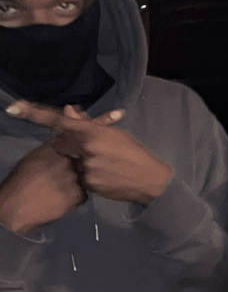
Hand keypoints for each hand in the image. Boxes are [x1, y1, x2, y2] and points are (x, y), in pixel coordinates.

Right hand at [0, 139, 86, 235]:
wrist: (15, 207)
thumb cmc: (20, 182)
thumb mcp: (33, 158)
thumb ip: (51, 151)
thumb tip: (66, 146)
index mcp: (54, 150)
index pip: (74, 147)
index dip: (73, 156)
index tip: (66, 164)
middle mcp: (66, 161)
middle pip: (80, 164)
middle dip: (75, 171)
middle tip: (60, 181)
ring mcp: (73, 177)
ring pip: (82, 179)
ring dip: (75, 185)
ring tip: (58, 192)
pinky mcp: (77, 194)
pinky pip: (83, 194)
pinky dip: (75, 199)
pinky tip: (61, 201)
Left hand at [6, 102, 172, 203]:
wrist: (150, 179)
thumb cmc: (134, 153)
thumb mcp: (114, 135)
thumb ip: (88, 124)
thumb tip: (67, 111)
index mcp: (93, 132)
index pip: (58, 121)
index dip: (34, 114)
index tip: (13, 108)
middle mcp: (86, 148)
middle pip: (62, 145)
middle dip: (71, 147)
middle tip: (94, 151)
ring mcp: (85, 166)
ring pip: (72, 163)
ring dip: (82, 164)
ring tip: (105, 167)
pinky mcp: (87, 183)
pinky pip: (80, 178)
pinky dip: (88, 177)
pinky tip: (105, 177)